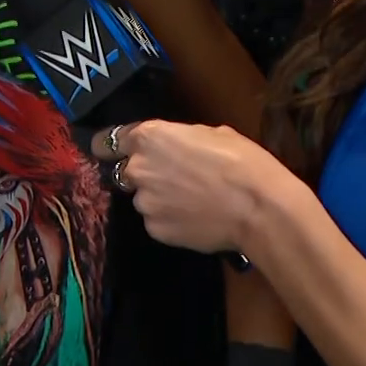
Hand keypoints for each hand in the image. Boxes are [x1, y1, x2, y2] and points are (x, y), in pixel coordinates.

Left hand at [91, 122, 295, 253]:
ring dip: (159, 199)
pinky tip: (194, 219)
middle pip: (126, 172)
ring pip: (144, 199)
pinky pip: (156, 222)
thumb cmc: (241, 162)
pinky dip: (170, 220)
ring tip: (191, 203)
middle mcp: (138, 169)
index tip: (114, 153)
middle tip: (173, 180)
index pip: (108, 142)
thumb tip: (178, 147)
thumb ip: (181, 139)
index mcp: (149, 137)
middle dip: (143, 175)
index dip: (112, 148)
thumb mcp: (212, 134)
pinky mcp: (155, 230)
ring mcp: (144, 203)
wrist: (257, 207)